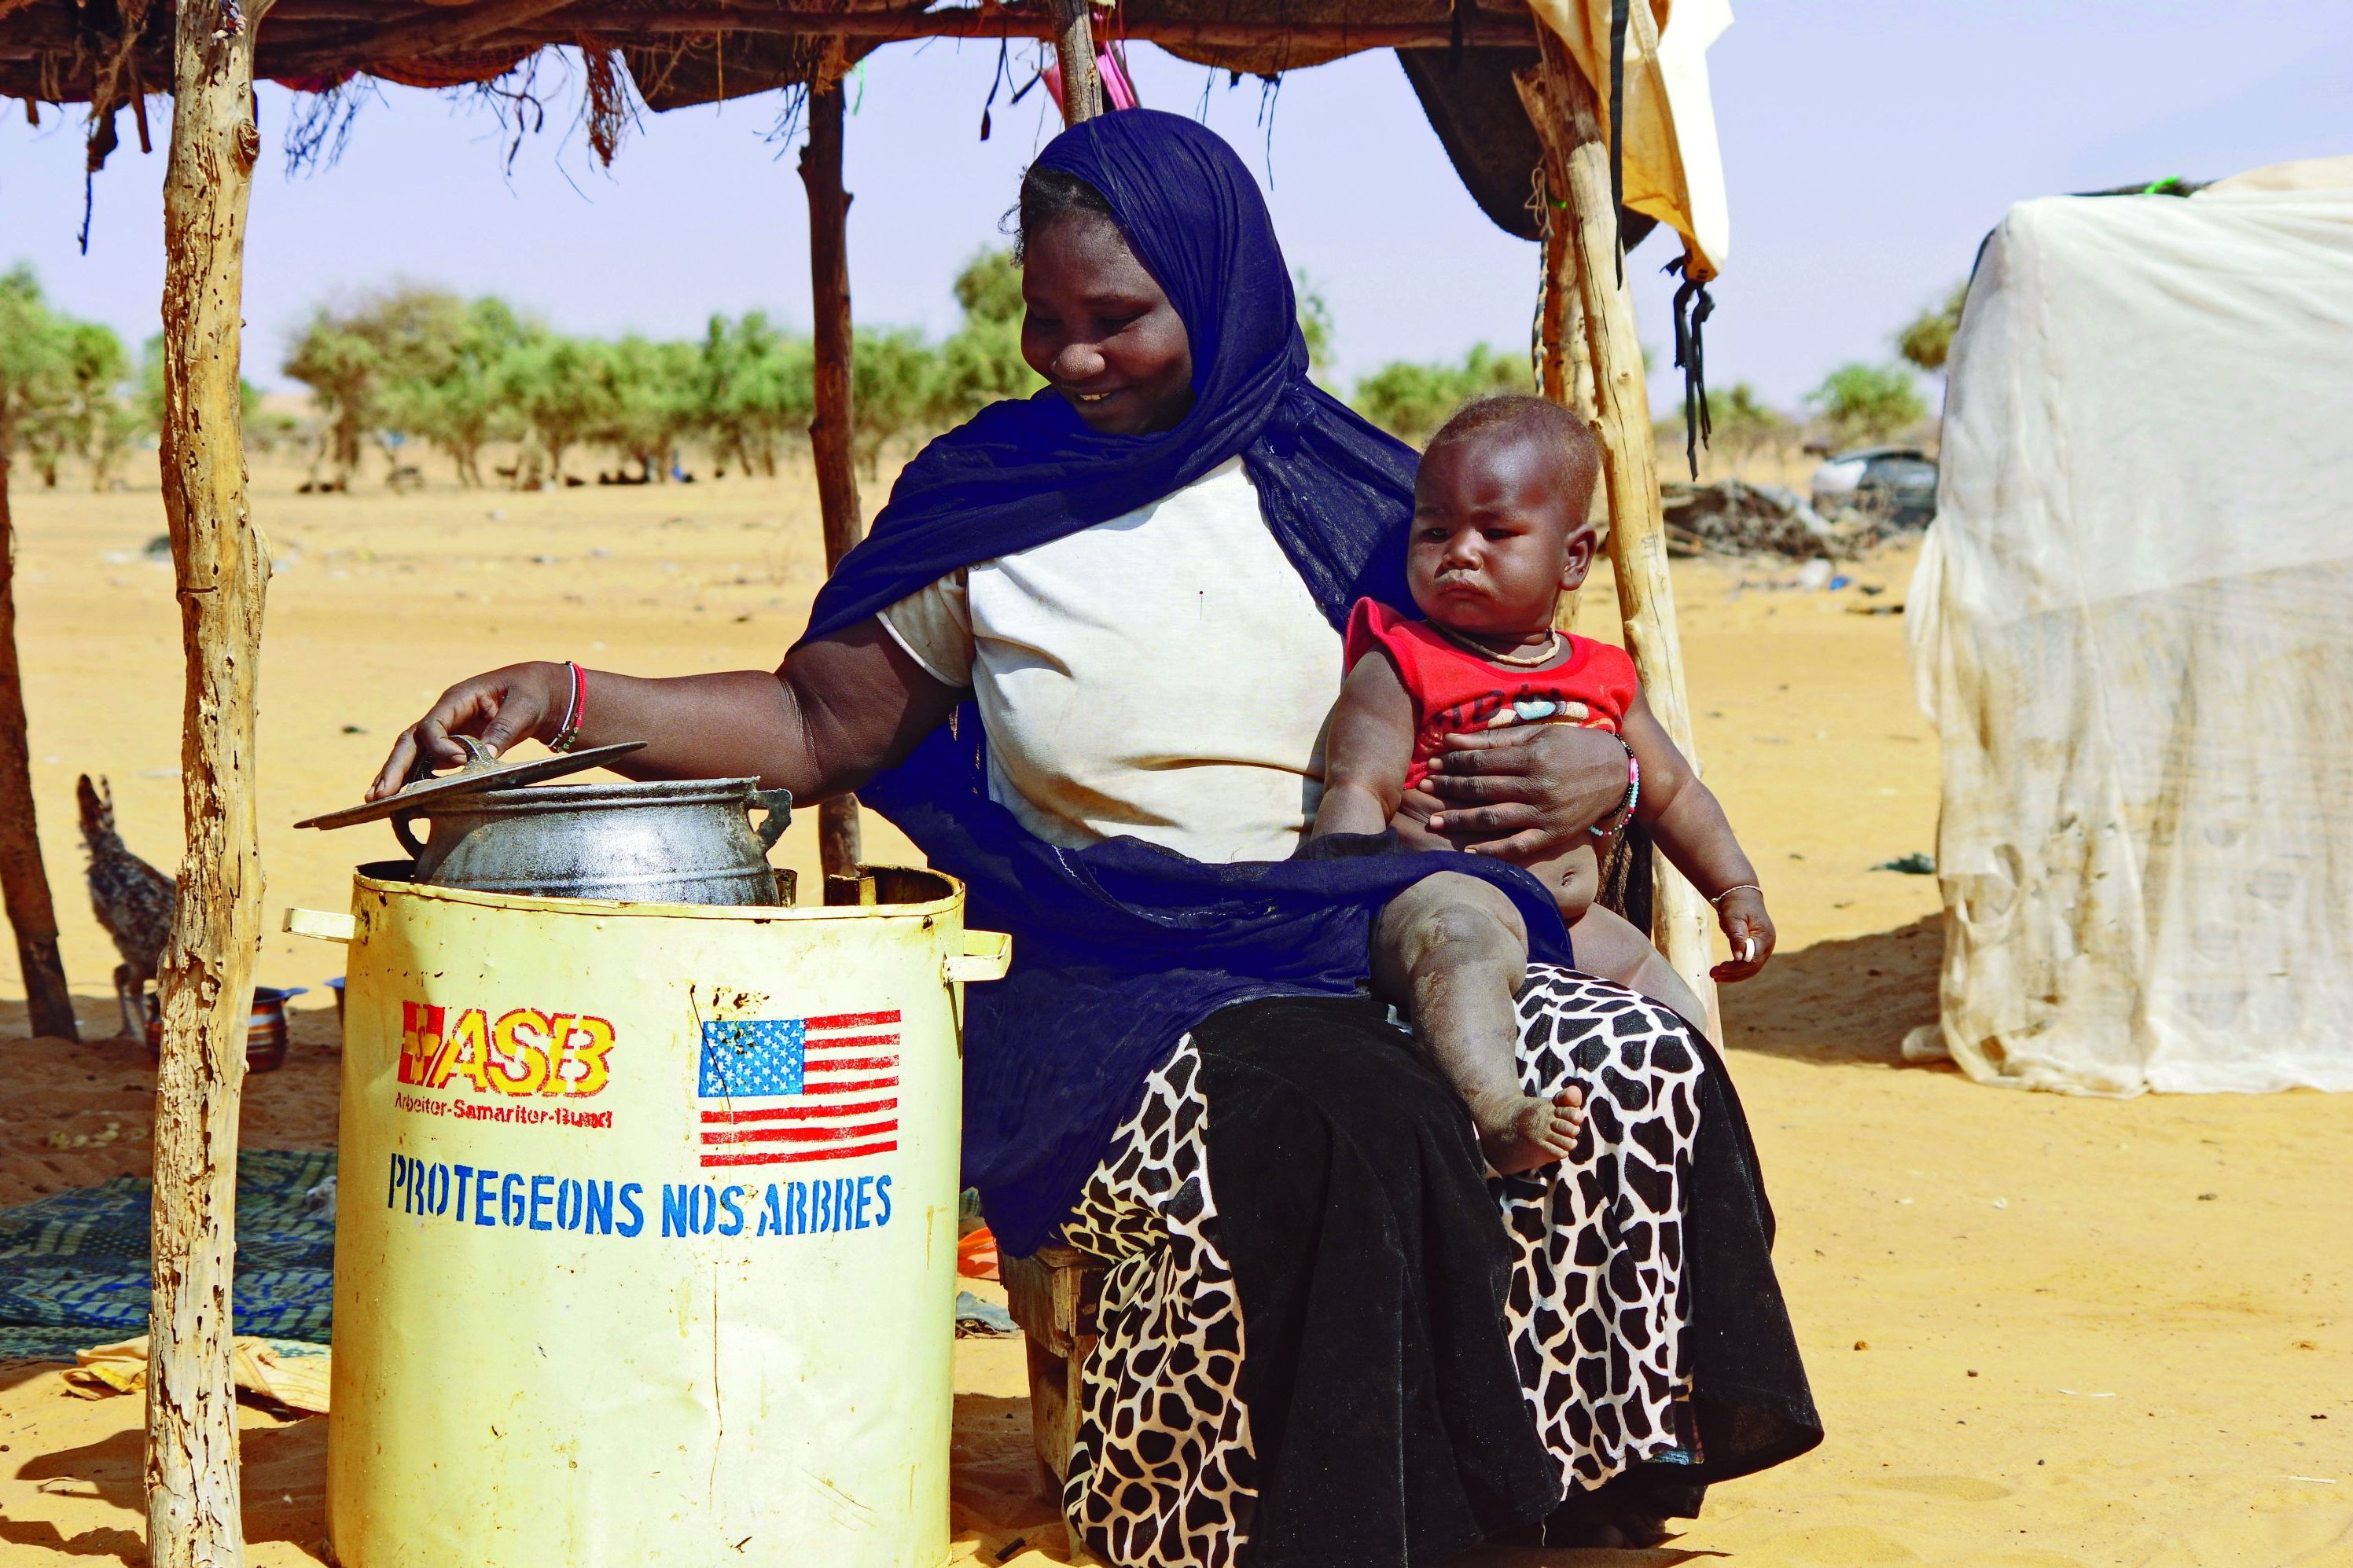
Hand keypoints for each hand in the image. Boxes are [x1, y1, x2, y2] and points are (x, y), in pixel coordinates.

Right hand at [367, 662, 567, 800]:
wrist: (543, 693)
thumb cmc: (532, 692)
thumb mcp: (524, 707)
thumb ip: (504, 729)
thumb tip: (485, 756)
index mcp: (458, 699)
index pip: (433, 725)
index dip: (440, 746)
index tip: (460, 762)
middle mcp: (445, 715)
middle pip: (411, 740)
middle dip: (395, 766)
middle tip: (381, 794)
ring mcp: (447, 731)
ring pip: (413, 753)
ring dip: (395, 775)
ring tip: (377, 800)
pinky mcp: (453, 746)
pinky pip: (427, 762)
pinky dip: (412, 778)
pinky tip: (399, 798)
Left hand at [1419, 724, 1630, 862]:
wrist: (1618, 772)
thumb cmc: (1573, 746)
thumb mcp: (1539, 734)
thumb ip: (1496, 739)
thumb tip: (1453, 740)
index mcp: (1532, 757)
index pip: (1482, 762)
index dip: (1454, 763)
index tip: (1432, 765)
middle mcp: (1536, 786)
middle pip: (1482, 789)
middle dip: (1450, 789)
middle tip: (1425, 789)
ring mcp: (1544, 813)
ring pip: (1494, 818)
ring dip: (1460, 820)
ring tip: (1434, 822)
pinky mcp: (1553, 834)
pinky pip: (1518, 846)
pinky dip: (1493, 851)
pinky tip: (1470, 852)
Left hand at [1710, 887, 1774, 981]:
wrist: (1741, 898)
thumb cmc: (1737, 906)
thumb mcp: (1734, 918)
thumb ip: (1737, 936)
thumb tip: (1738, 957)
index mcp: (1765, 938)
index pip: (1752, 959)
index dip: (1737, 967)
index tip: (1721, 968)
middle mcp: (1767, 946)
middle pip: (1752, 968)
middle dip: (1732, 974)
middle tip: (1713, 975)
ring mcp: (1763, 949)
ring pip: (1750, 969)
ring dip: (1732, 975)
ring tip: (1714, 976)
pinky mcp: (1756, 951)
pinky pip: (1747, 965)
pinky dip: (1735, 970)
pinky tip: (1722, 971)